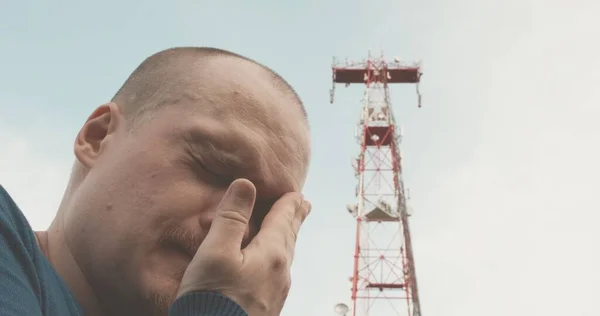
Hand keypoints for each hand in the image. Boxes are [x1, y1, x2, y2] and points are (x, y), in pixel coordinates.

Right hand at [177, 178, 311, 315]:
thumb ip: (231, 217)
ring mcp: (276, 294)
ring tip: (290, 230)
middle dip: (295, 219)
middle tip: (304, 205)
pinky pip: (279, 274)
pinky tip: (275, 266)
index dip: (288, 203)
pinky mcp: (268, 309)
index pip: (282, 220)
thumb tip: (246, 183)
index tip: (297, 192)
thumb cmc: (210, 300)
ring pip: (287, 256)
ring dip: (289, 237)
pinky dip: (280, 257)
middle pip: (290, 237)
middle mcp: (281, 273)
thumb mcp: (215, 252)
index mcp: (271, 255)